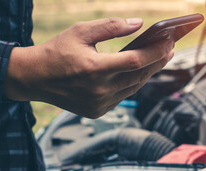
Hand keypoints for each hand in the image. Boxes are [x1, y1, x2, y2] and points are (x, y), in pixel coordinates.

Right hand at [5, 17, 173, 117]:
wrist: (36, 78)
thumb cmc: (57, 52)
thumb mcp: (81, 31)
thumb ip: (111, 27)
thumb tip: (138, 24)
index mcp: (94, 69)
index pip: (136, 61)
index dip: (156, 51)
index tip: (169, 41)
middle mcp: (99, 90)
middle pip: (140, 76)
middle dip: (158, 61)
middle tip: (169, 49)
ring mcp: (100, 104)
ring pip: (134, 88)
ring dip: (148, 73)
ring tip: (159, 58)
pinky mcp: (99, 112)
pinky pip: (124, 96)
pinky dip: (134, 83)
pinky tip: (140, 72)